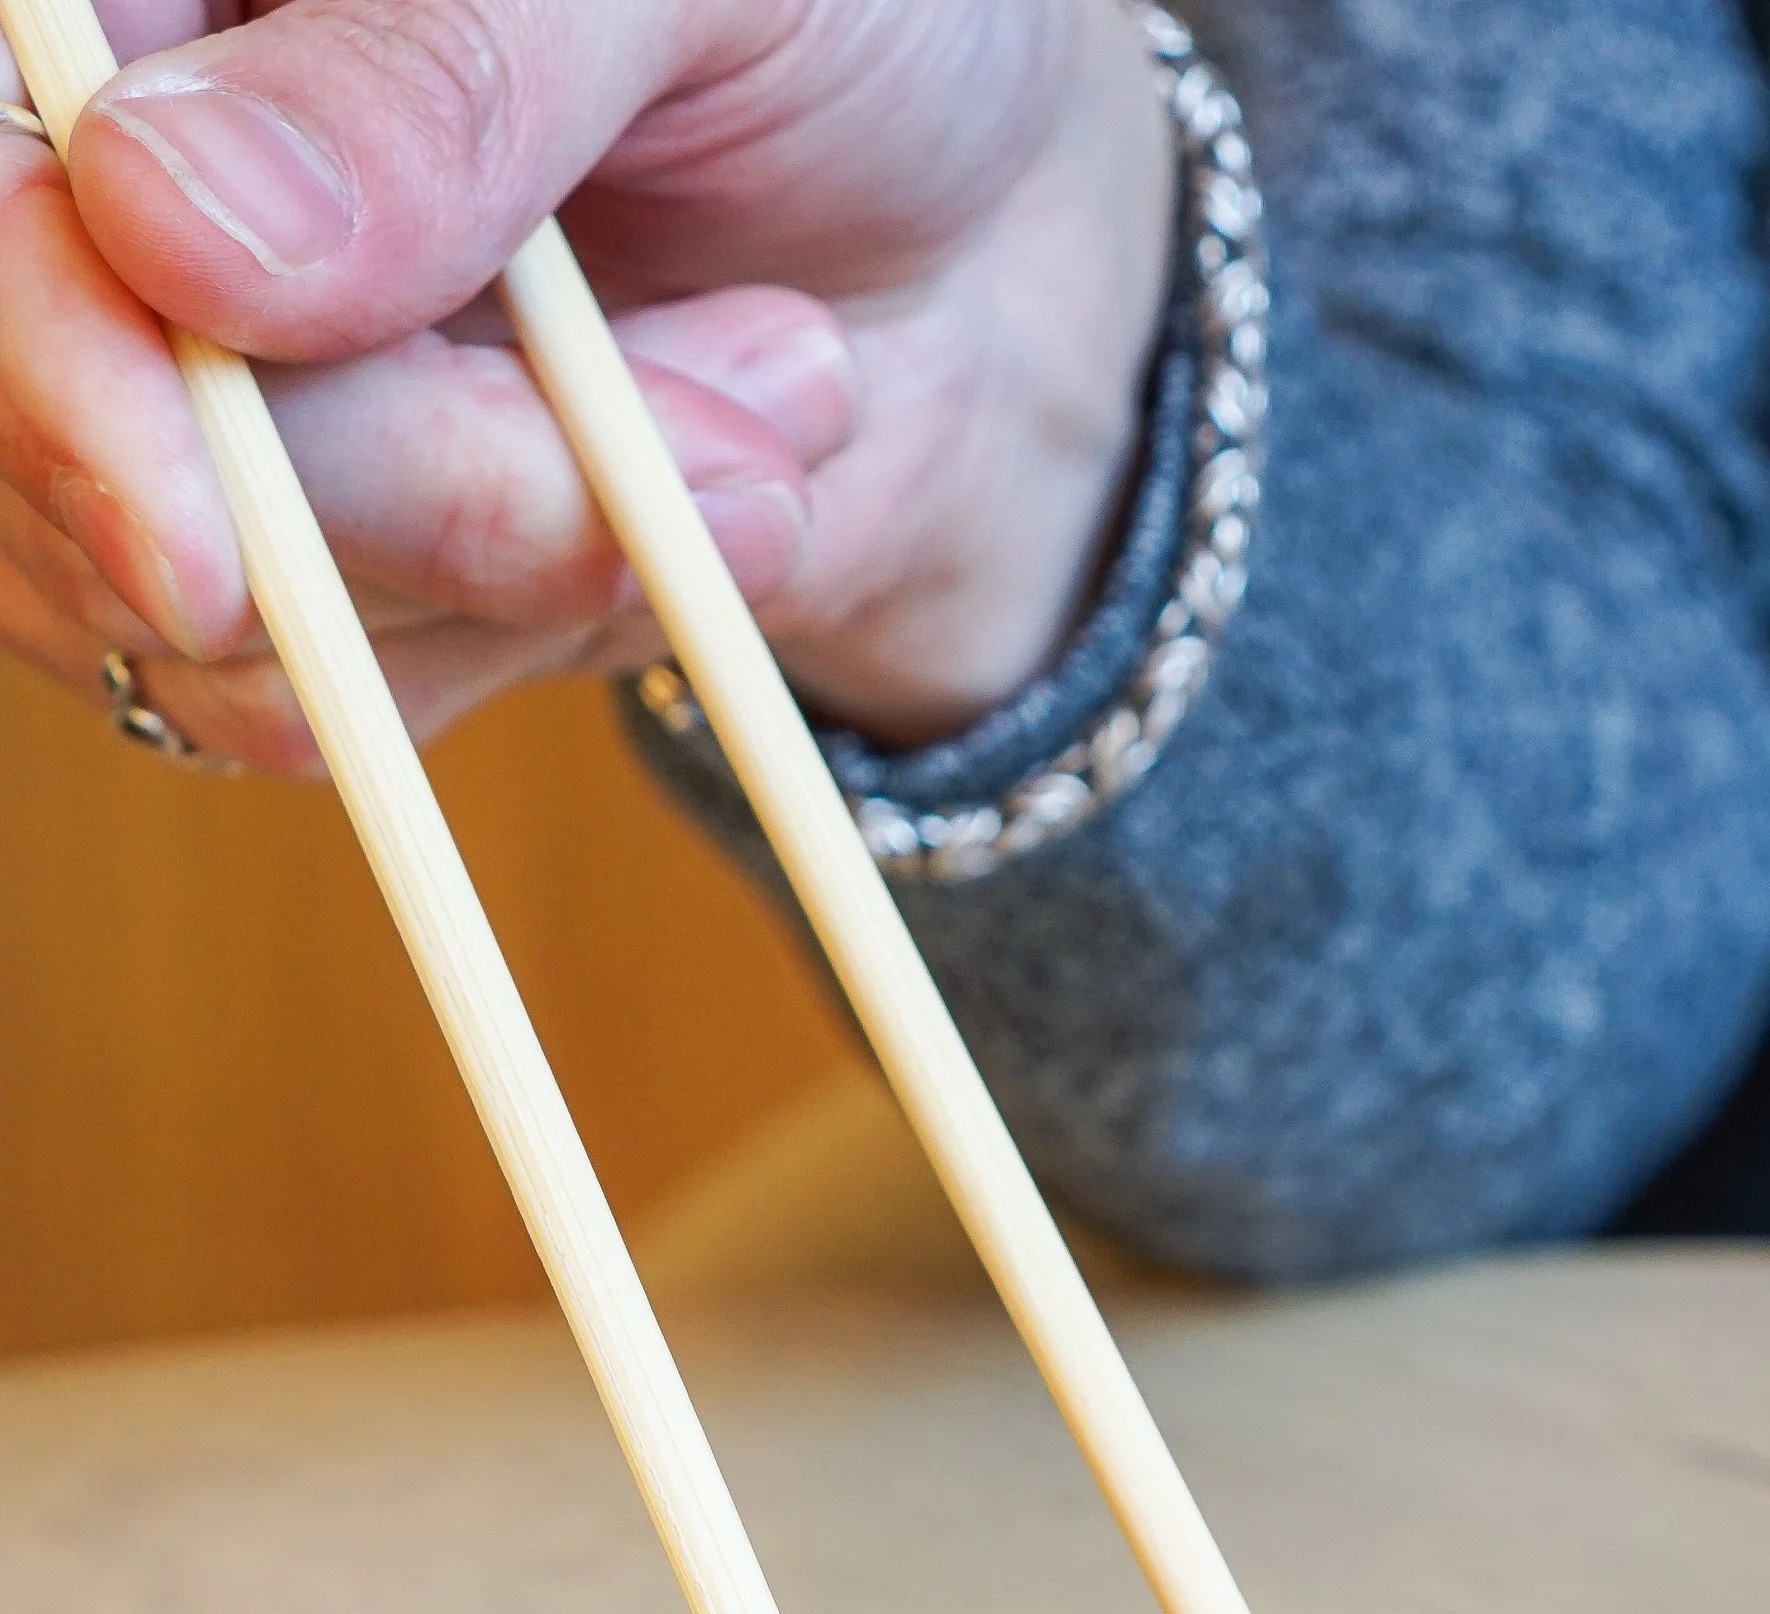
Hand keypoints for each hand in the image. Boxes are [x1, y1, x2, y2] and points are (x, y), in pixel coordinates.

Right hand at [0, 0, 1175, 771]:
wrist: (994, 230)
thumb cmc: (849, 21)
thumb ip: (437, 79)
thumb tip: (173, 229)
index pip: (1, 207)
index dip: (64, 377)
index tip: (202, 543)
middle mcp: (129, 190)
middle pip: (95, 452)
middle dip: (423, 496)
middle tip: (742, 434)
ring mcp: (207, 406)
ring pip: (216, 621)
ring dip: (542, 556)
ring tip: (776, 404)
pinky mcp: (326, 581)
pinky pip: (342, 711)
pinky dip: (557, 629)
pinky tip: (727, 496)